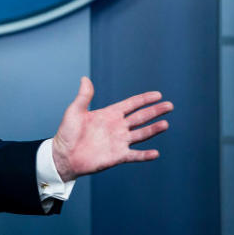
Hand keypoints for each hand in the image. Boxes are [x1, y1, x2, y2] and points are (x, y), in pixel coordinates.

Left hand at [52, 76, 171, 181]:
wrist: (64, 155)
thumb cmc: (67, 132)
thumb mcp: (75, 111)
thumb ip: (84, 96)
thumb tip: (85, 78)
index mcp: (109, 114)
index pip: (131, 104)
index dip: (144, 99)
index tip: (158, 95)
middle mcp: (117, 127)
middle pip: (141, 117)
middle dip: (155, 111)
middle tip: (169, 106)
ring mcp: (119, 141)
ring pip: (141, 134)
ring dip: (153, 130)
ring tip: (165, 124)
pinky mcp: (118, 156)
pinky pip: (135, 155)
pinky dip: (145, 155)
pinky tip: (155, 153)